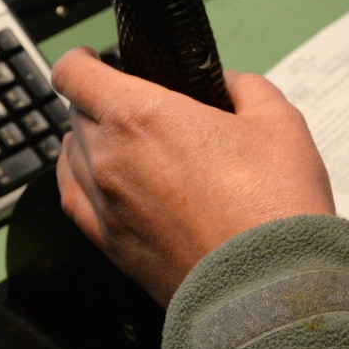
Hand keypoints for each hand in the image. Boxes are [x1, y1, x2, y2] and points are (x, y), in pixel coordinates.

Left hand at [51, 47, 334, 305]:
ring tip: (126, 146)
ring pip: (70, 157)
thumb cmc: (273, 207)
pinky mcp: (109, 246)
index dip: (81, 59)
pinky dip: (83, 182)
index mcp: (139, 115)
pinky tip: (106, 183)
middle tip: (136, 107)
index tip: (97, 60)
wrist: (268, 290)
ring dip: (90, 143)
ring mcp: (104, 205)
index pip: (74, 72)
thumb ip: (245, 88)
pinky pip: (74, 200)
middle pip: (75, 113)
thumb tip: (229, 85)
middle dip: (100, 102)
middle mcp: (108, 157)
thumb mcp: (278, 122)